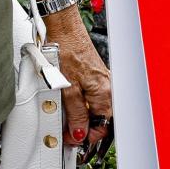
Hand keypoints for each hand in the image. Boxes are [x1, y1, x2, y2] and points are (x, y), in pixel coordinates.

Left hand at [45, 9, 112, 152]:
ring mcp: (101, 82)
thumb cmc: (66, 50)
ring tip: (65, 116)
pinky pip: (90, 97)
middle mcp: (107, 88)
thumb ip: (75, 114)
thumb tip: (78, 134)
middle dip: (83, 129)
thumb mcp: (67, 89)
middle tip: (66, 132)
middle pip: (99, 120)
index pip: (102, 127)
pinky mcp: (92, 76)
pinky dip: (79, 103)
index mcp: (104, 93)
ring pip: (94, 109)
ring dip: (80, 116)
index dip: (86, 137)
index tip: (71, 140)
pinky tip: (67, 101)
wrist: (62, 28)